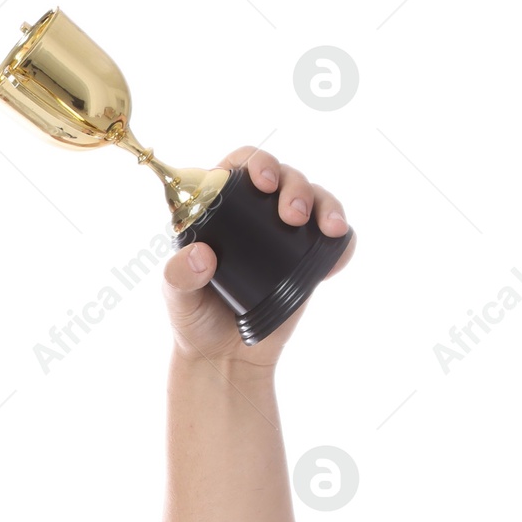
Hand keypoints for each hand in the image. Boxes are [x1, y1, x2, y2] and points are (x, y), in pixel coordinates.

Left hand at [162, 146, 355, 369]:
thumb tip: (202, 256)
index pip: (238, 167)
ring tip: (326, 228)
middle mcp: (254, 215)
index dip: (255, 163)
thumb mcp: (177, 298)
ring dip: (325, 204)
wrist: (225, 358)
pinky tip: (337, 248)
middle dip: (295, 185)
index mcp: (219, 211)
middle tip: (292, 216)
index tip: (262, 183)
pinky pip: (336, 239)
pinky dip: (343, 239)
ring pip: (314, 199)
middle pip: (284, 176)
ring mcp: (285, 236)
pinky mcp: (308, 260)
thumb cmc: (195, 320)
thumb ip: (179, 276)